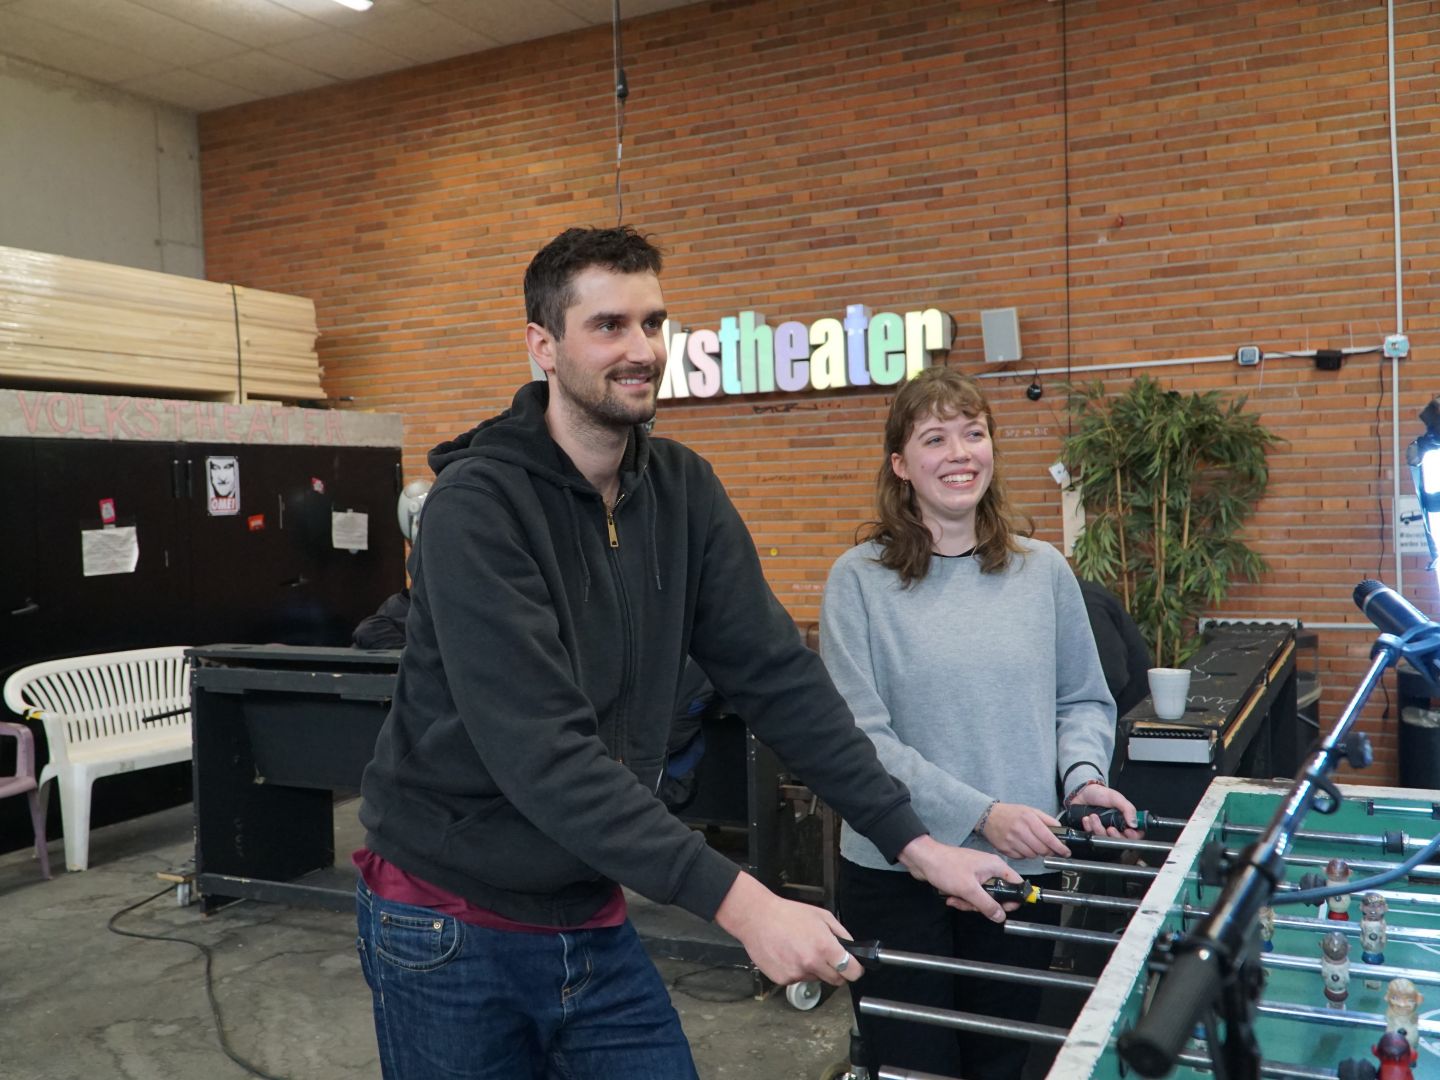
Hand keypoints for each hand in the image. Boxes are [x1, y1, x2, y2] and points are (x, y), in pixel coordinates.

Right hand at [714, 872, 861, 987]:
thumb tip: (852, 948)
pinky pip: (798, 979)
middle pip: (837, 980)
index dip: (855, 969)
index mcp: (824, 947)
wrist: (756, 918)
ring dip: (815, 969)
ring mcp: (796, 974)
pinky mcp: (783, 980)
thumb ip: (841, 934)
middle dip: (837, 971)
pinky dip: (797, 970)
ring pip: (816, 979)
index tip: (854, 967)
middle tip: (826, 957)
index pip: (851, 971)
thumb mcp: (821, 916)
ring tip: (801, 950)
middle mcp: (811, 963)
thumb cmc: (787, 914)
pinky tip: (789, 955)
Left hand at [896, 835, 1019, 922]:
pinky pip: (971, 895)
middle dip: (983, 904)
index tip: (1002, 910)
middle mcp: (989, 869)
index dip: (1013, 899)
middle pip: (998, 895)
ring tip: (955, 899)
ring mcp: (977, 874)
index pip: (1017, 884)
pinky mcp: (966, 879)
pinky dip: (962, 899)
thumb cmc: (946, 869)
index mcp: (995, 866)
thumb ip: (987, 904)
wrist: (922, 859)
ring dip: (969, 903)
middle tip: (970, 904)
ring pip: (983, 897)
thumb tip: (1001, 917)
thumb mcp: (969, 889)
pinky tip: (950, 898)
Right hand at [982, 803, 1071, 859]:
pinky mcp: (1005, 850)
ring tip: (1031, 844)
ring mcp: (1011, 841)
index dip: (1059, 847)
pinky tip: (1021, 845)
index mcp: (1029, 819)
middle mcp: (1020, 830)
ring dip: (1036, 852)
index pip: (1049, 838)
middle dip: (1048, 851)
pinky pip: (1021, 858)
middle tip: (1048, 848)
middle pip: (1042, 850)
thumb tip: (1060, 830)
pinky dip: (1024, 854)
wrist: (988, 816)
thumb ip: (1047, 819)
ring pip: (1032, 855)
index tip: (1066, 852)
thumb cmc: (1011, 813)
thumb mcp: (1030, 810)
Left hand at [1070, 784, 1143, 839]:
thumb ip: (1128, 809)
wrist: (1081, 792)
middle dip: (1114, 835)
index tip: (1127, 832)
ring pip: (1104, 839)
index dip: (1133, 836)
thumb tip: (1134, 823)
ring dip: (1098, 828)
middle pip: (1120, 841)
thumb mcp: (1116, 798)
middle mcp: (1115, 827)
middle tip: (1110, 828)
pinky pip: (1091, 836)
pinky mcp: (1092, 832)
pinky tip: (1086, 819)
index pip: (1135, 834)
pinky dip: (1088, 827)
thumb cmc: (1099, 794)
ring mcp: (1103, 831)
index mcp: (1125, 820)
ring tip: (1093, 817)